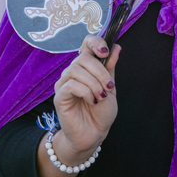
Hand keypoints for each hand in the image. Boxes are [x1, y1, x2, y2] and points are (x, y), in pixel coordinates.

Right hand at [38, 35, 120, 176]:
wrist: (94, 134)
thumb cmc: (101, 111)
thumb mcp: (110, 87)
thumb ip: (110, 67)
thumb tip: (116, 47)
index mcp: (86, 67)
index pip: (86, 43)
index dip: (95, 42)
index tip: (105, 51)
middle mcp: (73, 72)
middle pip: (83, 57)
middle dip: (100, 72)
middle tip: (109, 87)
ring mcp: (64, 83)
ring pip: (76, 70)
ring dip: (94, 83)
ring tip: (101, 97)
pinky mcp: (60, 96)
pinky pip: (71, 85)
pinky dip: (86, 92)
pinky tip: (92, 101)